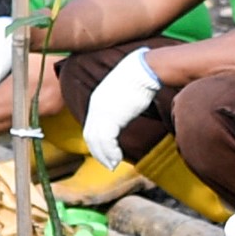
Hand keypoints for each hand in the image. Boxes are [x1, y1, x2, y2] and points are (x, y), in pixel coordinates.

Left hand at [81, 48, 161, 167]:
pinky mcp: (111, 117)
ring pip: (97, 141)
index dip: (96, 142)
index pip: (91, 127)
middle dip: (98, 152)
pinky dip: (111, 152)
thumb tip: (126, 110)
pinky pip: (107, 141)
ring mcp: (102, 112)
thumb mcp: (124, 93)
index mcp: (97, 100)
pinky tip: (118, 158)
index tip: (104, 152)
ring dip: (104, 156)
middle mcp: (96, 106)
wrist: (144, 70)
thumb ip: (119, 104)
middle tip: (107, 163)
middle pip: (90, 136)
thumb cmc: (139, 78)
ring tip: (113, 164)